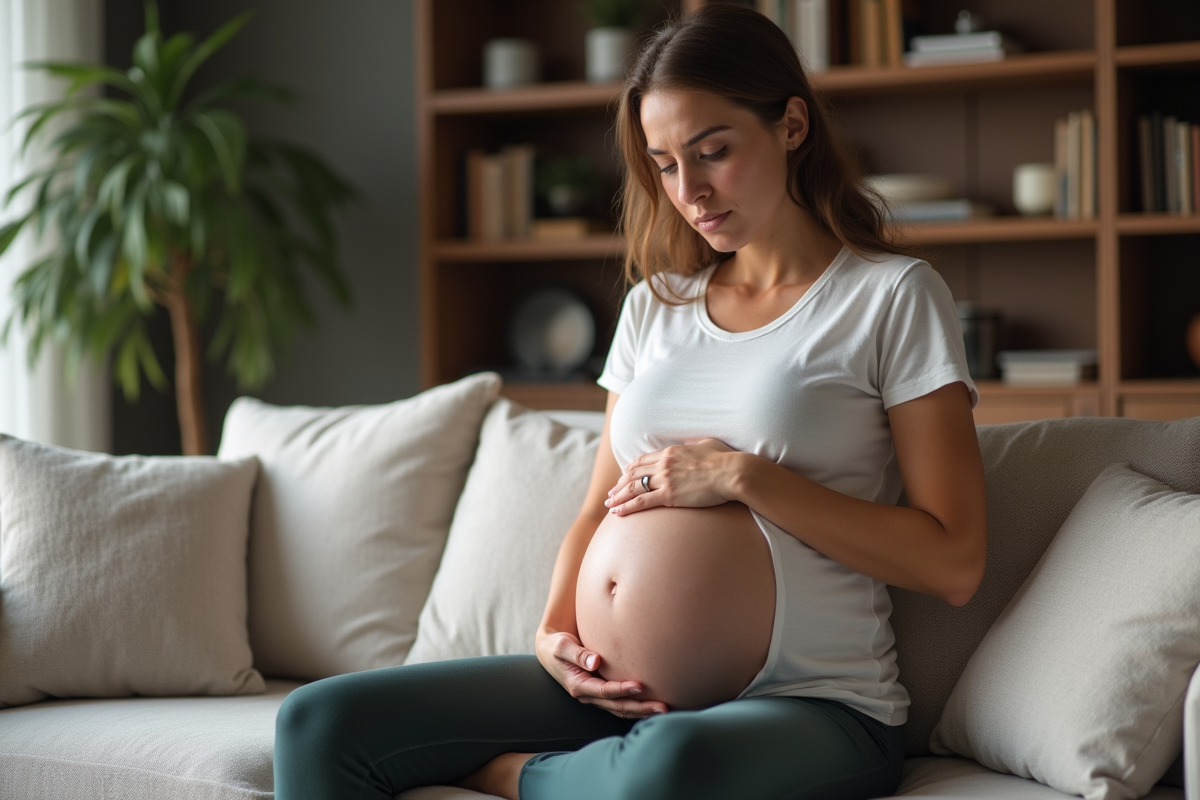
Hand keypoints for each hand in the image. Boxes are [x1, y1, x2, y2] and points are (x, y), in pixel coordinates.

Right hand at [535, 629, 667, 718]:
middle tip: (662, 707)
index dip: (621, 690)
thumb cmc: (557, 645)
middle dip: (639, 707)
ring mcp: (595, 697)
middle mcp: (587, 695)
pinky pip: (620, 705)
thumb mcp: (562, 646)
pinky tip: (651, 706)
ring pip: (620, 709)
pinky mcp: (601, 694)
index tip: (640, 686)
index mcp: (578, 685)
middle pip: (617, 706)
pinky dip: (635, 707)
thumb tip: (595, 661)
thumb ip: (577, 653)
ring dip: (641, 711)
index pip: (604, 691)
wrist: (551, 652)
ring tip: (663, 710)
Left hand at [604, 438, 738, 515]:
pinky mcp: (669, 495)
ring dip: (618, 497)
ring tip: (609, 505)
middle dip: (620, 484)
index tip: (623, 476)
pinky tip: (617, 513)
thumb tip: (692, 446)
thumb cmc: (725, 459)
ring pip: (633, 488)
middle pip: (633, 474)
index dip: (630, 469)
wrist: (732, 472)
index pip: (643, 460)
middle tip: (611, 493)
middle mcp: (663, 464)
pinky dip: (627, 507)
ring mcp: (665, 479)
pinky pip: (641, 502)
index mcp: (670, 451)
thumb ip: (694, 445)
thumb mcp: (707, 444)